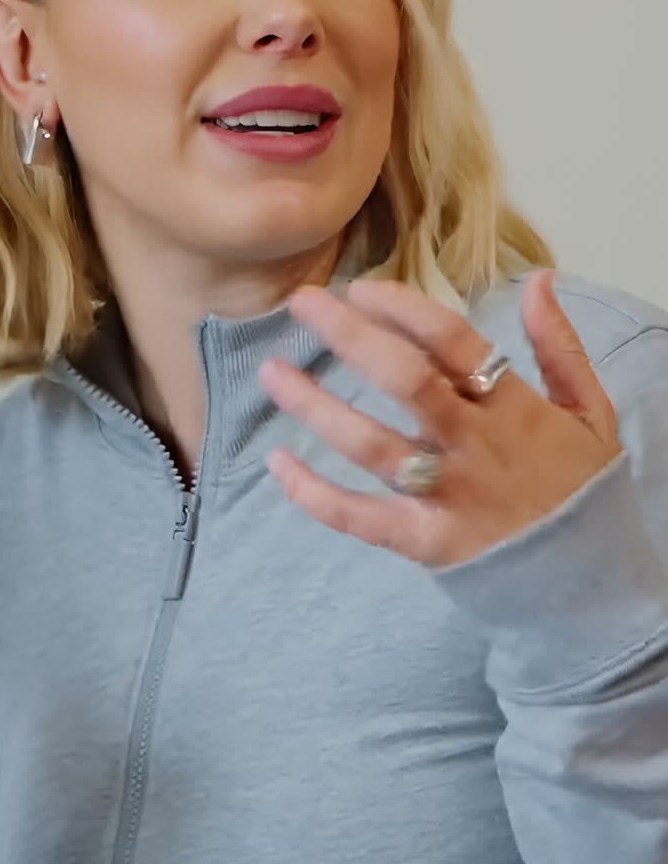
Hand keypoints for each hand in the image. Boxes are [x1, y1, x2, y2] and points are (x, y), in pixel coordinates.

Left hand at [258, 269, 623, 570]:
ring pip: (370, 444)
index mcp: (514, 407)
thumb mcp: (592, 412)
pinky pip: (358, 516)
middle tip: (303, 303)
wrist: (590, 585)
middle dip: (350, 336)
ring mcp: (445, 495)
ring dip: (315, 406)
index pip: (453, 342)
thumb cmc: (582, 491)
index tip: (361, 289)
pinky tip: (275, 462)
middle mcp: (474, 445)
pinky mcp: (422, 541)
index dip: (403, 309)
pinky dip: (312, 492)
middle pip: (404, 380)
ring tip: (271, 372)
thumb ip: (560, 346)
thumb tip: (537, 279)